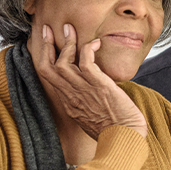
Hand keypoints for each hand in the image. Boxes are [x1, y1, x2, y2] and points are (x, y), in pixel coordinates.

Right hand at [35, 24, 147, 138]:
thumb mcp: (91, 117)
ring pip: (63, 62)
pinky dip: (88, 48)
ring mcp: (84, 90)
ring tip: (70, 29)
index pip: (48, 77)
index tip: (47, 44)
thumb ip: (86, 102)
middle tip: (49, 29)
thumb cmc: (114, 130)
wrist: (124, 139)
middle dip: (46, 45)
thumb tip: (91, 91)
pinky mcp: (99, 85)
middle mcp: (71, 96)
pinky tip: (95, 42)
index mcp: (69, 103)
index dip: (45, 58)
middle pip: (47, 67)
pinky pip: (86, 62)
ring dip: (66, 43)